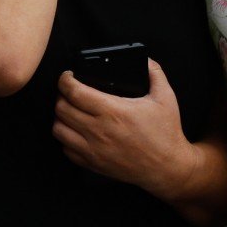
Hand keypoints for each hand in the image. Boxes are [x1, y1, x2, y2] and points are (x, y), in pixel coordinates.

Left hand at [53, 62, 191, 196]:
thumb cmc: (165, 133)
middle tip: (69, 91)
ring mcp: (93, 149)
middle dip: (61, 95)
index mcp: (113, 111)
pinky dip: (66, 138)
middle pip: (62, 109)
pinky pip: (66, 149)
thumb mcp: (165, 97)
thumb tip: (145, 59)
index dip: (65, 80)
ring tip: (69, 111)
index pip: (74, 92)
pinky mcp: (93, 164)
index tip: (67, 76)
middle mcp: (99, 130)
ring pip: (58, 130)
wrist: (167, 168)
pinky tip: (75, 131)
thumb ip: (155, 73)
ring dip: (60, 117)